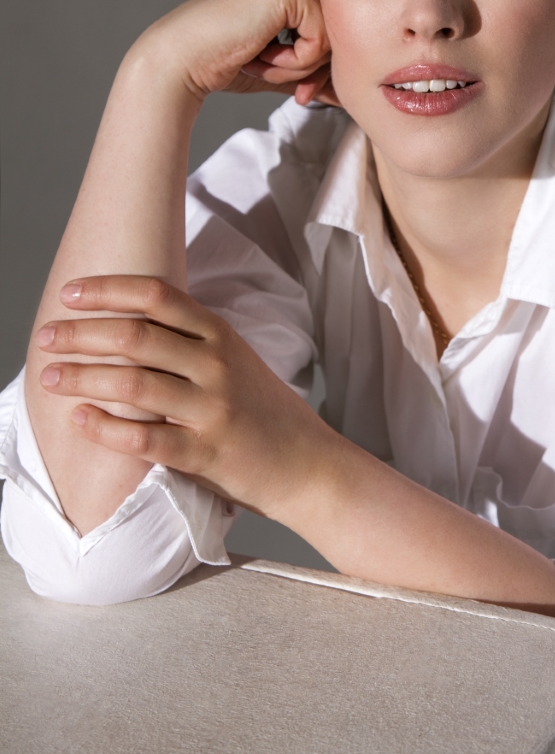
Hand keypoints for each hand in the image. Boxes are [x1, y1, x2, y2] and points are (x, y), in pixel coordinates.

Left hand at [36, 275, 338, 518]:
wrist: (309, 464)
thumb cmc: (263, 411)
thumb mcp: (236, 359)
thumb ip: (190, 340)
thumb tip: (126, 322)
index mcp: (220, 335)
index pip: (157, 296)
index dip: (108, 289)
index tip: (71, 293)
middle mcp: (215, 364)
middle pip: (135, 336)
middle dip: (82, 333)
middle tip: (46, 336)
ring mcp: (212, 408)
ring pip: (134, 384)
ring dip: (84, 378)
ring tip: (51, 378)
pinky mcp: (206, 452)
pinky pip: (146, 438)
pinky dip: (107, 428)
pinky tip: (81, 420)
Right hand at [133, 0, 337, 106]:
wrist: (183, 60)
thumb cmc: (222, 62)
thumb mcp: (278, 68)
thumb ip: (311, 74)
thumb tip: (345, 93)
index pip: (333, 34)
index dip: (318, 71)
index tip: (299, 93)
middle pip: (337, 36)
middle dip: (311, 72)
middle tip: (271, 74)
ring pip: (331, 39)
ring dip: (297, 67)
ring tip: (260, 60)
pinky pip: (319, 40)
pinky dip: (293, 61)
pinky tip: (260, 53)